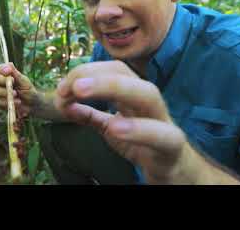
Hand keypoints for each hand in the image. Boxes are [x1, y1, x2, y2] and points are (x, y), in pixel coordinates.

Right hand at [0, 62, 37, 116]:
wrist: (31, 105)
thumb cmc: (28, 90)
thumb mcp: (24, 81)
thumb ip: (16, 74)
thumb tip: (9, 64)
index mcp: (6, 74)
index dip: (2, 69)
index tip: (8, 71)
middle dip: (0, 80)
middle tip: (12, 82)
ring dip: (5, 92)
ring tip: (16, 94)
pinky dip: (6, 101)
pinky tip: (17, 102)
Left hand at [56, 61, 189, 184]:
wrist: (177, 169)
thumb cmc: (145, 144)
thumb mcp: (113, 128)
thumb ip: (91, 115)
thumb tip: (65, 103)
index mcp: (132, 95)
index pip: (111, 70)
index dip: (85, 72)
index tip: (61, 88)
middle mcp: (147, 102)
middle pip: (126, 74)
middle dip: (95, 74)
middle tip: (69, 86)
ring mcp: (163, 121)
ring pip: (148, 95)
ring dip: (113, 88)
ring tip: (80, 91)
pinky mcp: (172, 146)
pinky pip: (162, 135)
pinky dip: (139, 129)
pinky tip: (115, 126)